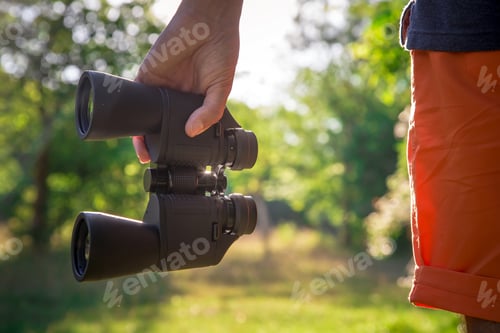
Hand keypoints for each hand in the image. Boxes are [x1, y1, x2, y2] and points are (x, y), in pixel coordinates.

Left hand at [132, 0, 242, 162]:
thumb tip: (192, 132)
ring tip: (143, 153)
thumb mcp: (222, 87)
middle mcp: (175, 96)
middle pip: (162, 123)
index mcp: (193, 101)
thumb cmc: (221, 52)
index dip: (179, 141)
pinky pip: (135, 97)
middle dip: (157, 142)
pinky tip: (135, 129)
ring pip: (146, 115)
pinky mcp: (147, 75)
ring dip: (142, 133)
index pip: (183, 126)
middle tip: (155, 160)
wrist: (209, 23)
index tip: (176, 158)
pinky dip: (133, 113)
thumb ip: (210, 111)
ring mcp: (160, 87)